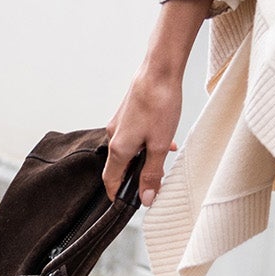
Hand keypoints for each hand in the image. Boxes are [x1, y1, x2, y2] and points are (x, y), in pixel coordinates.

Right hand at [104, 64, 183, 206]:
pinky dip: (145, 142)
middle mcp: (113, 136)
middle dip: (133, 177)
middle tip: (149, 184)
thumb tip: (146, 198)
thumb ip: (152, 173)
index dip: (117, 195)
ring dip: (143, 158)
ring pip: (128, 149)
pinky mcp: (127, 113)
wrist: (159, 70)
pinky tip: (164, 139)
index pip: (110, 181)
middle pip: (118, 166)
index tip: (126, 205)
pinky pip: (133, 135)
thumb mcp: (159, 144)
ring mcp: (119, 123)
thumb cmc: (159, 103)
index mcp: (118, 148)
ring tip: (163, 160)